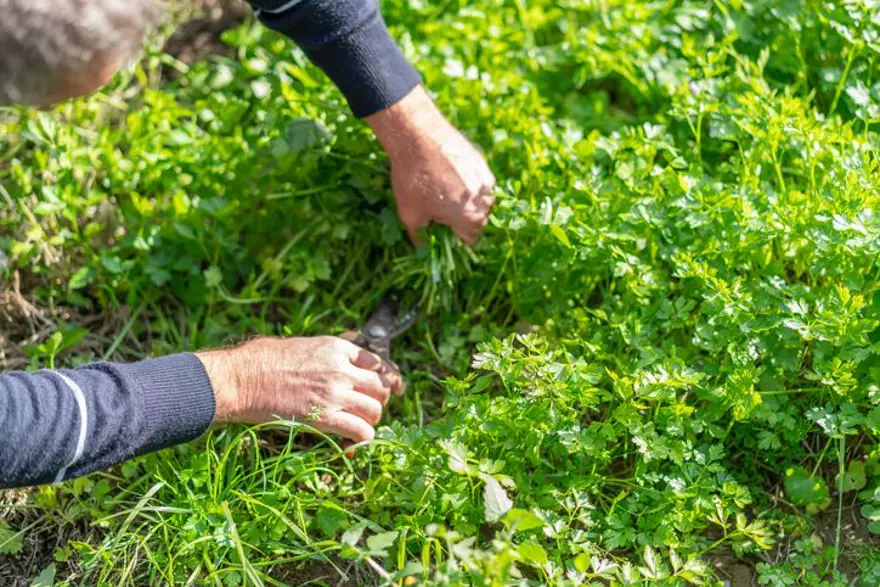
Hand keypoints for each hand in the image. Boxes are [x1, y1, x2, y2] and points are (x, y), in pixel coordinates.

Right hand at [196, 336, 403, 443]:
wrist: (241, 379)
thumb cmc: (260, 361)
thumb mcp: (301, 346)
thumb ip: (325, 357)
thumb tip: (333, 369)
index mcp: (336, 348)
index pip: (378, 364)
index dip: (382, 380)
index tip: (379, 392)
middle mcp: (341, 369)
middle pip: (381, 388)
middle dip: (377, 402)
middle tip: (365, 412)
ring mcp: (334, 392)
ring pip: (375, 410)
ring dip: (370, 422)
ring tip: (357, 428)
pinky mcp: (324, 417)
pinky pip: (361, 431)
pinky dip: (362, 439)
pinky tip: (352, 444)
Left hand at [366, 86, 496, 245]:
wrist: (416, 134)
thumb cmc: (412, 178)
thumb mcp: (410, 215)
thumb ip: (420, 238)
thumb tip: (423, 249)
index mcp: (471, 218)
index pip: (470, 241)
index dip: (455, 241)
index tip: (442, 234)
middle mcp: (485, 200)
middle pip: (477, 221)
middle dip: (460, 221)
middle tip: (438, 211)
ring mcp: (486, 179)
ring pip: (478, 201)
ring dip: (465, 202)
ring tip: (441, 191)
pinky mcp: (482, 162)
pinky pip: (478, 182)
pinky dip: (466, 184)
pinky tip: (446, 176)